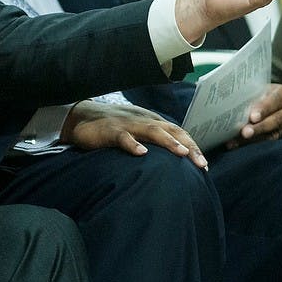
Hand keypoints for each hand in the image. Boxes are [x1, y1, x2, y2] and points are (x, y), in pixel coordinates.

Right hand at [63, 100, 208, 168]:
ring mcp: (126, 124)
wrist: (78, 116)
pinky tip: (141, 153)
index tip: (203, 164)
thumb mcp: (133, 131)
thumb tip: (171, 158)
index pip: (176, 131)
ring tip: (182, 154)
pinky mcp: (109, 130)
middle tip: (202, 163)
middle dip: (188, 146)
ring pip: (151, 130)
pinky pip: (122, 136)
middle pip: (170, 130)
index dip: (192, 146)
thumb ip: (150, 140)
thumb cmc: (109, 127)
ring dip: (168, 142)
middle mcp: (141, 120)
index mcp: (149, 120)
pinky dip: (132, 144)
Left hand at [226, 83, 281, 149]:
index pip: (275, 100)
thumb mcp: (258, 92)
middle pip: (277, 120)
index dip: (264, 108)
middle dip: (260, 127)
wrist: (272, 104)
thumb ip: (249, 99)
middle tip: (245, 132)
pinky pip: (274, 144)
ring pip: (276, 135)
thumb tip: (230, 108)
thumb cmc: (261, 97)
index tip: (252, 117)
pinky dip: (256, 145)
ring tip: (238, 141)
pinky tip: (241, 146)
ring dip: (255, 139)